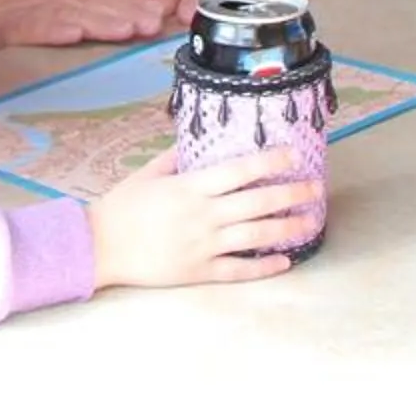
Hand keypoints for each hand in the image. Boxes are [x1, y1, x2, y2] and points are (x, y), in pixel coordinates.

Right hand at [0, 0, 168, 50]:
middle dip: (124, 9)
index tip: (157, 15)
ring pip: (63, 9)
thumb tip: (102, 32)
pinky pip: (25, 25)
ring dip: (98, 17)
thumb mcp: (25, 21)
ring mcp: (14, 10)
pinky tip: (73, 32)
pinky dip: (50, 26)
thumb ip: (57, 23)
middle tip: (155, 24)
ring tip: (128, 28)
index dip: (126, 1)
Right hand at [90, 147, 322, 288]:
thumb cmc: (121, 206)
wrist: (99, 247)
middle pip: (257, 202)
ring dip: (287, 228)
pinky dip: (263, 267)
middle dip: (291, 194)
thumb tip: (195, 144)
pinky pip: (238, 270)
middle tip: (316, 188)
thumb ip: (174, 158)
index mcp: (191, 187)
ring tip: (310, 222)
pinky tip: (284, 262)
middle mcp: (203, 215)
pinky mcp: (198, 271)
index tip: (294, 154)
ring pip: (255, 237)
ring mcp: (203, 245)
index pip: (240, 170)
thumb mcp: (147, 174)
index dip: (270, 161)